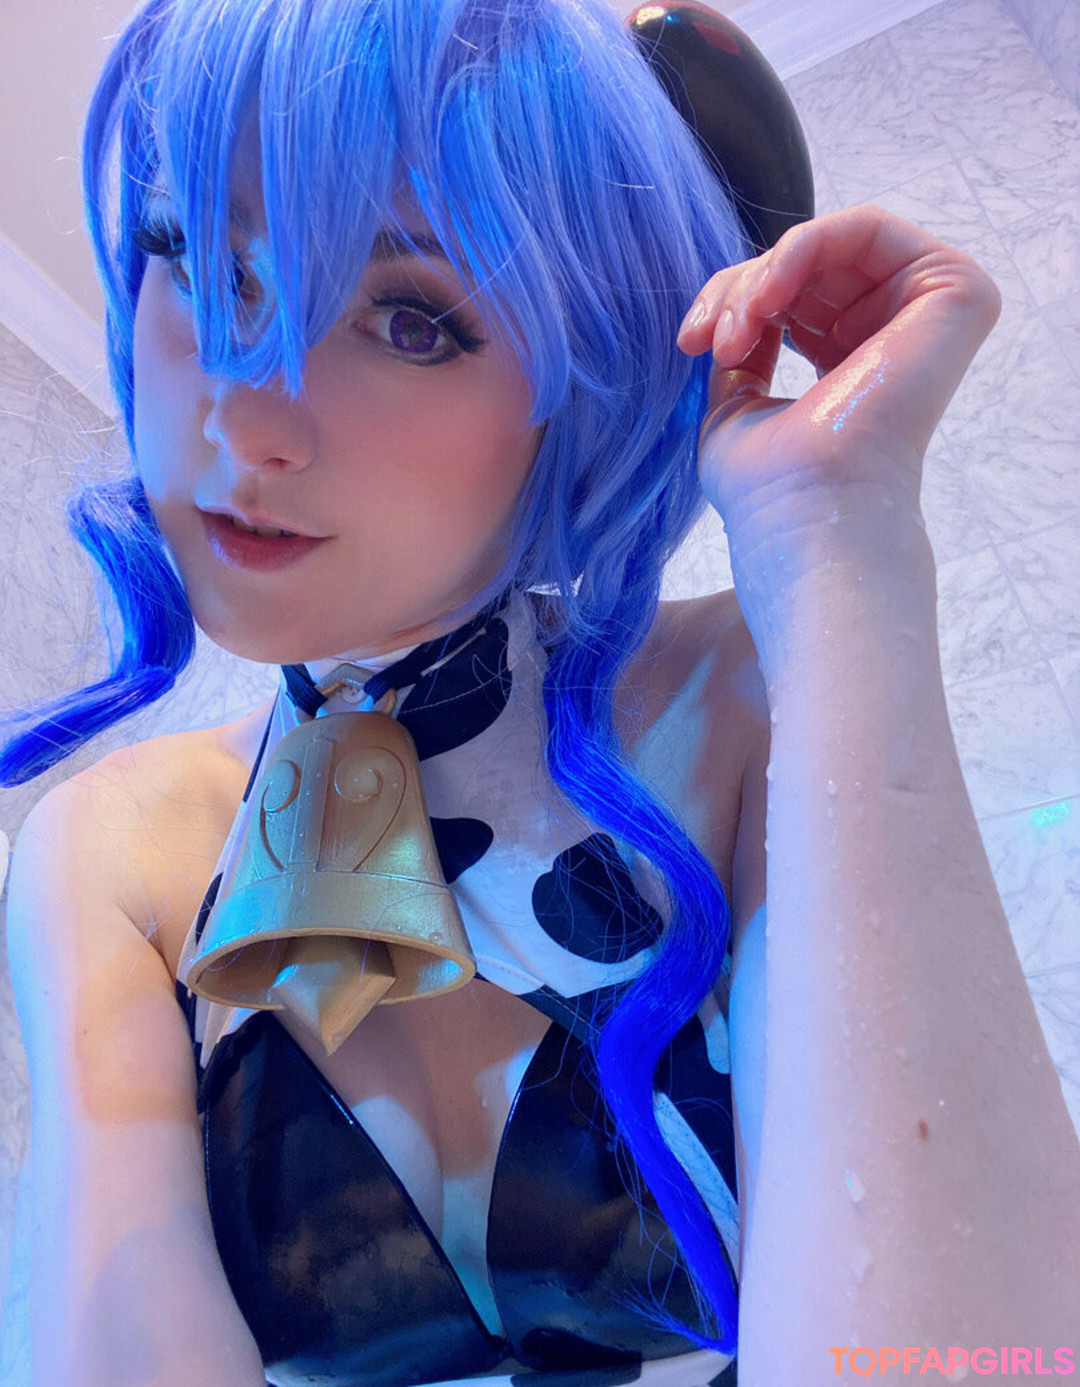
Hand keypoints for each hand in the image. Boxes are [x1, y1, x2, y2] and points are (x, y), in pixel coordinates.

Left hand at [677, 205, 1001, 553]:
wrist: (806, 512)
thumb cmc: (769, 486)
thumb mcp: (735, 402)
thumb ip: (747, 344)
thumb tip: (744, 302)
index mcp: (851, 362)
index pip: (792, 296)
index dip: (734, 302)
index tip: (690, 343)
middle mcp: (892, 336)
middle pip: (806, 268)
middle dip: (741, 290)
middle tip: (709, 340)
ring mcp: (927, 315)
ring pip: (828, 245)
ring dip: (762, 277)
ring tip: (734, 333)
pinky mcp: (954, 293)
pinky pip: (867, 228)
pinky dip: (803, 249)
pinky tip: (767, 299)